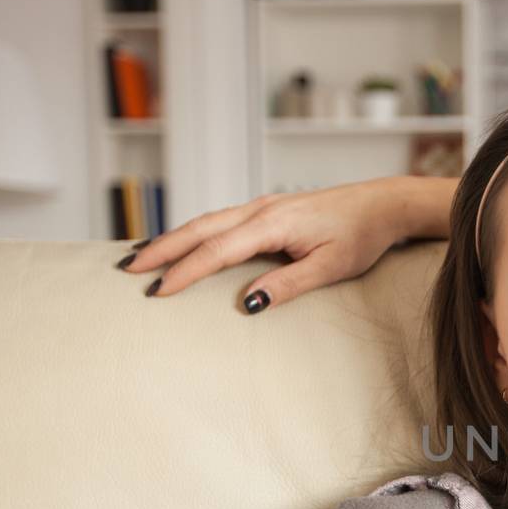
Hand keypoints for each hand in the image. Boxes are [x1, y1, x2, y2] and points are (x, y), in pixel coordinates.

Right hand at [119, 176, 454, 309]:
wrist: (381, 205)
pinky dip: (193, 233)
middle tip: (126, 269)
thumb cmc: (360, 237)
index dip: (185, 271)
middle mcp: (260, 210)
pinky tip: (181, 245)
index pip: (217, 250)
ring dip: (172, 239)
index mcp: (273, 223)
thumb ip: (288, 284)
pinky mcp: (266, 212)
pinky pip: (219, 221)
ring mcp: (261, 207)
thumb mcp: (330, 266)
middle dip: (161, 249)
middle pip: (199, 228)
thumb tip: (247, 303)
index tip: (157, 292)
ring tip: (140, 256)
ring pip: (205, 221)